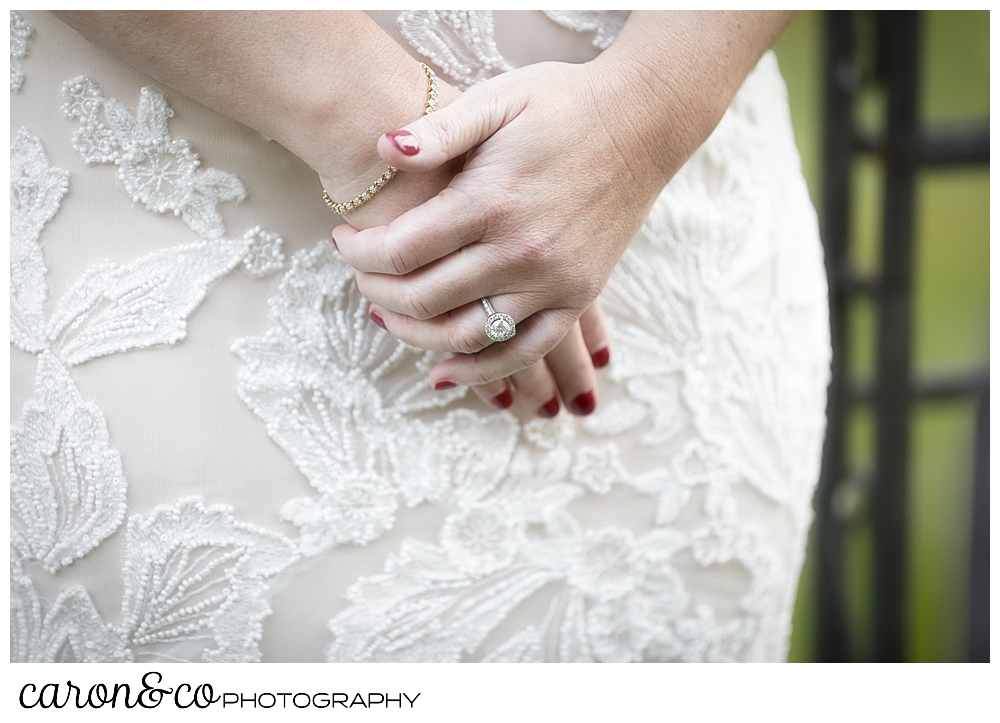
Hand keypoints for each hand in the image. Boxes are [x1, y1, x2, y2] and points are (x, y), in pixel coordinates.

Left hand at [332, 12, 790, 389]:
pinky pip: (523, 350)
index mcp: (492, 199)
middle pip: (425, 297)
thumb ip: (438, 129)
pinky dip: (481, 371)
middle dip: (378, 292)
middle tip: (361, 278)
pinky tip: (444, 374)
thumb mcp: (499, 97)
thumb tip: (381, 149)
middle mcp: (522, 249)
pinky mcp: (578, 296)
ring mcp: (554, 280)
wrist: (644, 121)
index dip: (359, 253)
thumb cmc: (565, 104)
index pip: (401, 249)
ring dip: (416, 336)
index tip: (343, 242)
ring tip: (389, 318)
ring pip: (466, 335)